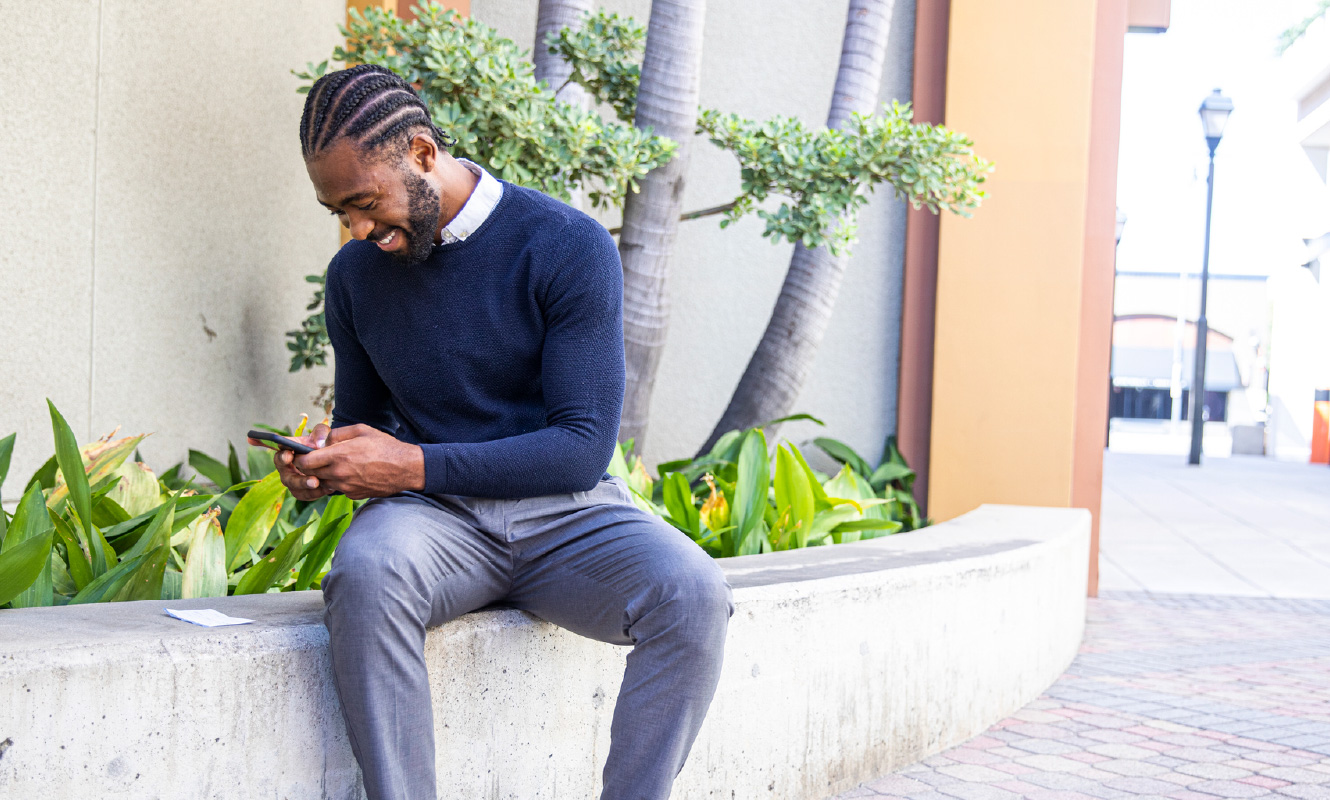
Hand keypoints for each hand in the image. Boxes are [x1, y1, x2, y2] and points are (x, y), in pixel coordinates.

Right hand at [248, 424, 331, 501]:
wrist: (332, 464)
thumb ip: (320, 433)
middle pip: (280, 465)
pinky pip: (304, 494)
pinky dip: (315, 493)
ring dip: (303, 483)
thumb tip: (319, 443)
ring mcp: (292, 480)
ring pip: (292, 484)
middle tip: (290, 458)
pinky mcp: (301, 491)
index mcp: (287, 449)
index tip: (284, 449)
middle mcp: (285, 465)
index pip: (274, 445)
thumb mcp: (322, 435)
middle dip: (285, 463)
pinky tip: (327, 488)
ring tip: (315, 481)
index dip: (265, 442)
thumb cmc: (321, 446)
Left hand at [292, 424, 424, 499]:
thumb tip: (320, 441)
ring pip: (323, 482)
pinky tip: (351, 473)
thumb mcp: (360, 430)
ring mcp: (345, 486)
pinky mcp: (352, 494)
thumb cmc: (384, 446)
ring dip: (324, 474)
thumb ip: (336, 434)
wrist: (404, 468)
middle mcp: (338, 473)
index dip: (300, 458)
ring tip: (338, 464)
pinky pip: (337, 488)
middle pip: (310, 474)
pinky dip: (338, 482)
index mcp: (338, 455)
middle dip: (310, 466)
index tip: (302, 454)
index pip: (304, 462)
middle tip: (316, 458)